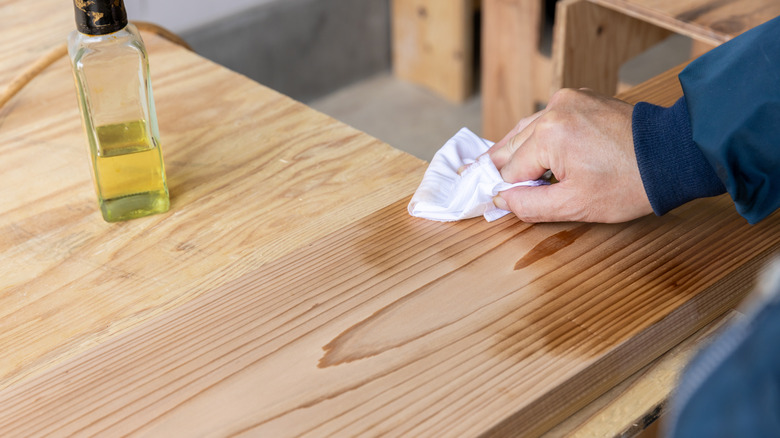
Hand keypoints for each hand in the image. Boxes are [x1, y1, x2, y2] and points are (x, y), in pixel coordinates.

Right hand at [488, 88, 652, 222]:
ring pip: (527, 129)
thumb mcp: (575, 205)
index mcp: (548, 134)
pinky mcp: (582, 98)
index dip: (509, 191)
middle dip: (507, 168)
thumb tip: (501, 199)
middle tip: (489, 184)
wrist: (674, 155)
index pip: (510, 170)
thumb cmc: (630, 183)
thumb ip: (530, 205)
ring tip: (508, 170)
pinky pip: (547, 119)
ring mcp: (568, 99)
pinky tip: (538, 153)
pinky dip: (540, 136)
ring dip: (520, 151)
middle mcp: (553, 109)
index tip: (503, 203)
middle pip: (512, 145)